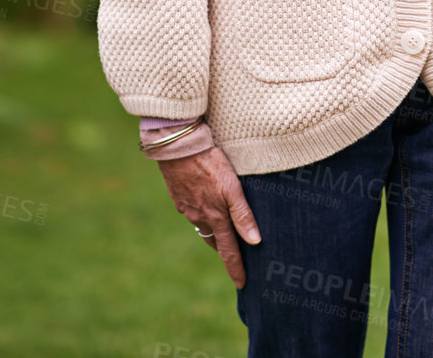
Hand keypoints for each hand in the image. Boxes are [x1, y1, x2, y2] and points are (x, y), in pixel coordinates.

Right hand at [157, 147, 261, 287]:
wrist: (179, 146)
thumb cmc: (211, 164)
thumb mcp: (232, 188)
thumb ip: (243, 215)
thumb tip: (254, 242)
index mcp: (215, 217)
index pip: (228, 250)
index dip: (236, 268)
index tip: (242, 284)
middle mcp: (199, 216)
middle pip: (214, 239)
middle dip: (224, 249)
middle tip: (235, 254)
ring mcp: (186, 207)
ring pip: (202, 224)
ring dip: (213, 228)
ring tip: (223, 227)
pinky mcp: (178, 196)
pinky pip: (191, 210)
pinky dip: (200, 211)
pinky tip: (204, 201)